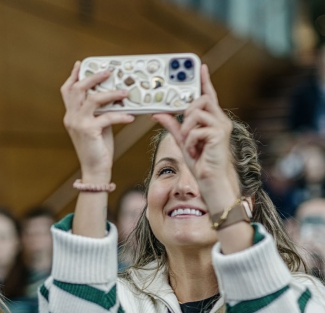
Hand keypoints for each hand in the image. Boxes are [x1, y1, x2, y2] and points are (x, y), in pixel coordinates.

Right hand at [60, 61, 134, 180]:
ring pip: (93, 99)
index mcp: (71, 115)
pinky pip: (107, 117)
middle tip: (108, 71)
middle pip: (77, 89)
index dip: (73, 76)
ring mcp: (78, 124)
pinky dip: (121, 116)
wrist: (94, 169)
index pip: (67, 91)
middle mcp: (71, 117)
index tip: (80, 64)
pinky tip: (130, 117)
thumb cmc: (97, 148)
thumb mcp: (97, 126)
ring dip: (111, 93)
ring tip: (125, 92)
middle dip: (93, 77)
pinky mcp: (88, 131)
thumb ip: (99, 111)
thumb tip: (112, 97)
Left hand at [152, 64, 240, 211]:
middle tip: (185, 127)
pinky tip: (195, 150)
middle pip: (202, 99)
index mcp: (212, 119)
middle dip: (188, 109)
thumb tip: (158, 114)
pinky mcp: (219, 134)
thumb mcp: (182, 140)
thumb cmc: (200, 161)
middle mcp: (220, 119)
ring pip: (197, 112)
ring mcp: (222, 126)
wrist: (211, 179)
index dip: (204, 80)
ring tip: (189, 142)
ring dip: (187, 127)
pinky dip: (190, 140)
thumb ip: (172, 126)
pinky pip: (196, 129)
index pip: (209, 95)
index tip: (200, 67)